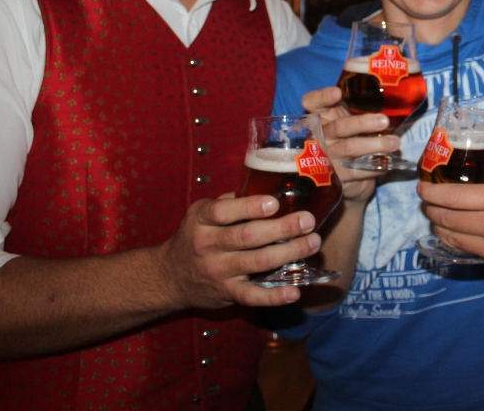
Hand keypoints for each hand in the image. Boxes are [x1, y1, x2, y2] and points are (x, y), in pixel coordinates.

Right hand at [156, 193, 320, 308]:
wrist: (170, 276)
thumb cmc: (196, 237)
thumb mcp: (202, 213)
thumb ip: (231, 202)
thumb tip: (271, 186)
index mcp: (202, 219)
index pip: (224, 211)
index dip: (251, 207)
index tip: (275, 203)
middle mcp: (208, 245)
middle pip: (248, 236)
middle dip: (282, 229)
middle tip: (308, 221)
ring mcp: (218, 271)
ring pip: (257, 262)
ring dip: (289, 253)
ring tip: (313, 243)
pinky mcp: (227, 293)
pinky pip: (252, 296)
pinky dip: (274, 296)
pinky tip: (295, 291)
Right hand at [302, 86, 398, 204]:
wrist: (344, 176)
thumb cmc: (348, 139)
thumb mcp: (347, 121)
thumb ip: (356, 109)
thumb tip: (388, 100)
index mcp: (320, 117)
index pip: (312, 102)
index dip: (322, 97)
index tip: (337, 93)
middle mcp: (319, 136)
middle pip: (339, 126)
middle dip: (362, 123)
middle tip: (384, 121)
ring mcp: (326, 157)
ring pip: (350, 148)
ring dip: (375, 144)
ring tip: (395, 142)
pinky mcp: (336, 177)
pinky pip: (357, 170)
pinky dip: (375, 166)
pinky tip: (388, 163)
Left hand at [418, 157, 483, 289]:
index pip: (453, 196)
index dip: (431, 192)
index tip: (422, 188)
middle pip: (446, 218)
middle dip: (429, 210)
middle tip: (426, 203)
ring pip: (452, 238)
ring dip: (439, 227)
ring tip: (438, 219)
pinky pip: (471, 253)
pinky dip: (464, 243)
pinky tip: (466, 236)